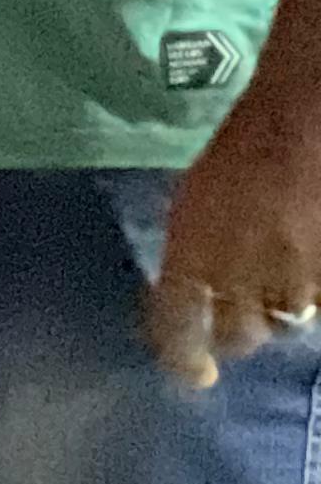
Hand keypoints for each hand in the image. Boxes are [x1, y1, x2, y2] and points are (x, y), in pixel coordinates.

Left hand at [144, 94, 320, 388]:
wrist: (304, 111)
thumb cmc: (244, 142)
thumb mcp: (197, 198)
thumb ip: (191, 251)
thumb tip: (185, 293)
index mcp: (193, 253)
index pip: (177, 329)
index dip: (183, 358)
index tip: (193, 373)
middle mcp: (240, 274)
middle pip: (238, 336)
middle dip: (237, 333)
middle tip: (241, 322)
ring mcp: (294, 275)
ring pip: (285, 322)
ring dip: (280, 312)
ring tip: (281, 289)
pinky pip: (319, 302)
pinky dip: (313, 294)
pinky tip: (308, 276)